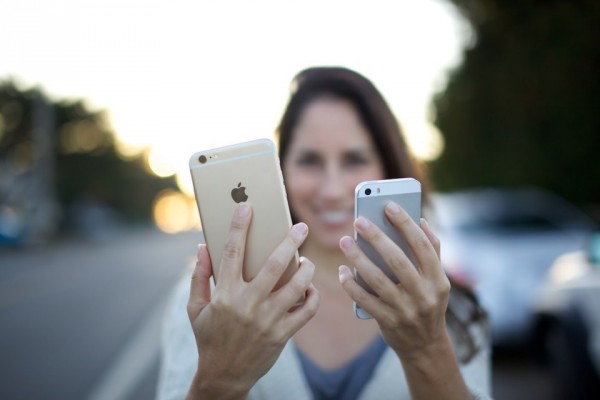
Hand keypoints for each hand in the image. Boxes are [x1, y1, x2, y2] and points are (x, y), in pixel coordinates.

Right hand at [186, 203, 318, 398]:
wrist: (223, 376)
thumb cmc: (209, 337)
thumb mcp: (195, 308)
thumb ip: (199, 277)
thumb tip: (203, 247)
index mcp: (224, 294)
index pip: (232, 252)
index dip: (239, 227)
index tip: (247, 207)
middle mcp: (247, 304)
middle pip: (274, 264)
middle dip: (290, 241)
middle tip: (301, 227)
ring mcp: (267, 320)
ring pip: (296, 286)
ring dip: (306, 269)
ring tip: (307, 262)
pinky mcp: (282, 335)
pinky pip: (306, 312)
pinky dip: (312, 298)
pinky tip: (309, 290)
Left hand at [337, 201, 449, 361]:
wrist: (425, 345)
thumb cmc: (428, 303)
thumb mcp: (438, 281)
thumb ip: (432, 251)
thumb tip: (422, 220)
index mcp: (438, 280)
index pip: (423, 246)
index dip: (406, 224)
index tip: (389, 205)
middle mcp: (424, 295)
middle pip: (398, 260)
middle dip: (377, 238)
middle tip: (359, 220)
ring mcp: (406, 310)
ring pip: (378, 279)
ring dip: (359, 258)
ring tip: (345, 241)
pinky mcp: (388, 322)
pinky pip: (365, 300)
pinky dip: (352, 285)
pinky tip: (342, 271)